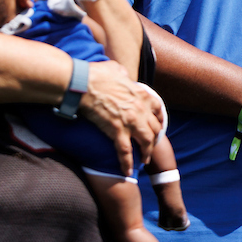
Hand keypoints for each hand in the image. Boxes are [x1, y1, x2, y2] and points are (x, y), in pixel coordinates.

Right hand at [76, 60, 161, 174]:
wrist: (82, 83)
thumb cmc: (96, 74)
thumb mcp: (116, 69)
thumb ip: (123, 73)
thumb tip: (122, 73)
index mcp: (141, 94)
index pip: (157, 109)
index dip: (158, 119)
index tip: (157, 126)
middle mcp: (140, 109)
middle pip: (154, 129)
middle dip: (154, 139)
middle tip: (150, 146)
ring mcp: (130, 121)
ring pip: (146, 142)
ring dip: (147, 153)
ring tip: (144, 161)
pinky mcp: (117, 131)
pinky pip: (125, 152)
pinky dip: (127, 163)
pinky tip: (128, 172)